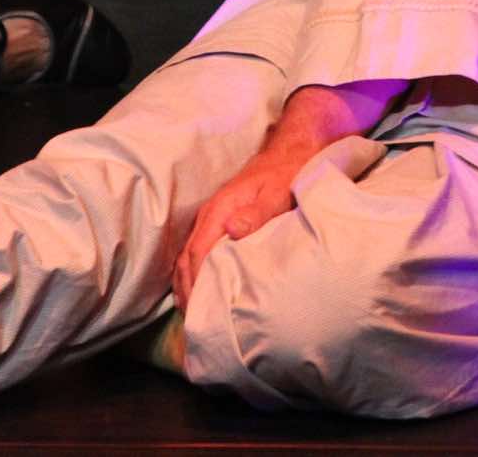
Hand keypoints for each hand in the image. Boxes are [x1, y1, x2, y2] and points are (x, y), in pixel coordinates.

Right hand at [170, 147, 307, 310]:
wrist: (290, 152)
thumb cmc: (287, 174)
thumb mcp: (278, 192)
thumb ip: (257, 212)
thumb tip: (232, 230)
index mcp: (220, 210)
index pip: (199, 252)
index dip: (197, 282)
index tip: (200, 310)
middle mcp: (210, 215)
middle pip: (188, 258)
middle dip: (188, 290)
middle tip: (195, 323)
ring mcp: (212, 218)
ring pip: (189, 257)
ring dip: (187, 285)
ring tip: (193, 315)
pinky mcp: (218, 222)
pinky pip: (197, 251)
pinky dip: (193, 274)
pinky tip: (198, 291)